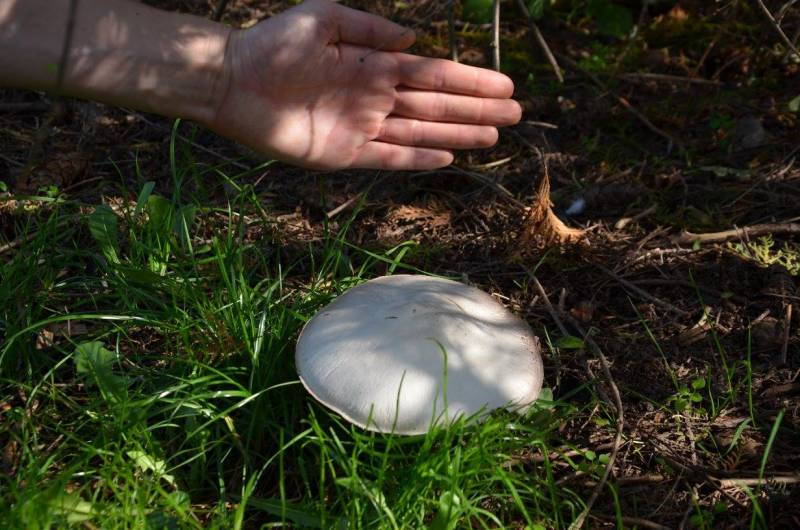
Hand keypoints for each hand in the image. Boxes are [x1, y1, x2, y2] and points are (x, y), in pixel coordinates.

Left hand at [209, 0, 521, 169]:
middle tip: (516, 116)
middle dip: (476, 110)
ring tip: (493, 137)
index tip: (505, 85)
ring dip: (458, 135)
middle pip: (437, 106)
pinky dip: (418, 160)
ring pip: (422, 133)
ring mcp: (362, 127)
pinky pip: (389, 159)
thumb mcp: (322, 17)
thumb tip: (413, 40)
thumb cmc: (272, 43)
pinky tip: (446, 158)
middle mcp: (375, 96)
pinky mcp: (344, 154)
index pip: (434, 75)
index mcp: (373, 63)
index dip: (470, 81)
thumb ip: (369, 27)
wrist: (230, 81)